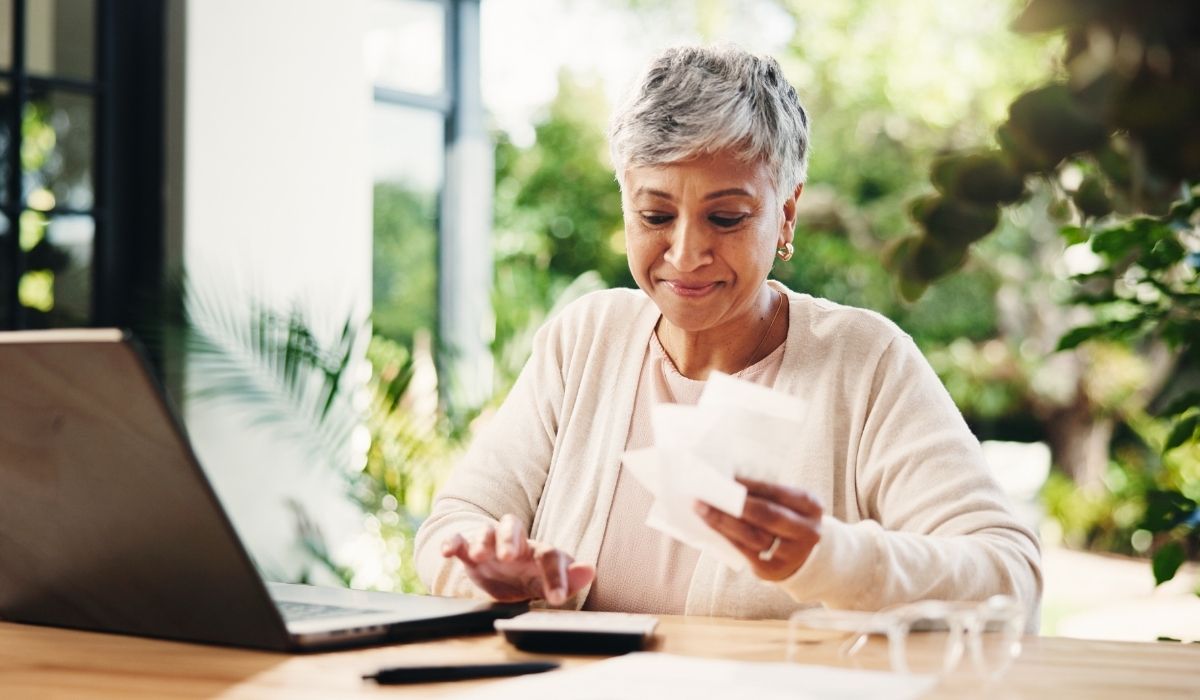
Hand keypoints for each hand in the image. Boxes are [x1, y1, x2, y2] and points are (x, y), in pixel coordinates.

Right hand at [441, 513, 594, 604]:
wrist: (500, 571)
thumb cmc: (528, 575)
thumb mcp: (546, 581)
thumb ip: (567, 579)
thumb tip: (589, 570)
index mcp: (537, 551)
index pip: (550, 555)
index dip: (556, 576)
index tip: (557, 598)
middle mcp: (514, 542)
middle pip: (512, 527)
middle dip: (509, 539)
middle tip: (509, 557)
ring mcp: (490, 544)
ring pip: (485, 532)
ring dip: (482, 541)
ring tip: (479, 555)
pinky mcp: (468, 552)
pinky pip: (459, 541)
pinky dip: (453, 542)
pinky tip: (447, 551)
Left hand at [694, 476, 822, 579]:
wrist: (803, 558)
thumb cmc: (786, 520)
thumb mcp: (788, 504)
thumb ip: (765, 494)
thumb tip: (725, 481)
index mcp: (811, 507)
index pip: (778, 492)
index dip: (751, 486)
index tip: (727, 477)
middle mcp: (806, 531)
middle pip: (767, 515)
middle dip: (736, 504)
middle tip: (708, 494)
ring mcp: (791, 553)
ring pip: (752, 535)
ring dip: (723, 521)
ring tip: (702, 509)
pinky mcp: (772, 569)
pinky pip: (744, 550)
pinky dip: (725, 535)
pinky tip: (710, 525)